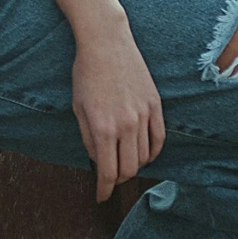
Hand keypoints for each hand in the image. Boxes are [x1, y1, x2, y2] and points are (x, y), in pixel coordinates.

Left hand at [71, 20, 164, 202]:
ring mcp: (143, 115)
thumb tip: (98, 161)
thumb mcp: (78, 109)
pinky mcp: (155, 105)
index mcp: (102, 128)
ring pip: (144, 157)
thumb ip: (88, 139)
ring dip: (134, 166)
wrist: (106, 42)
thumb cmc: (86, 74)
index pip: (108, 172)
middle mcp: (125, 125)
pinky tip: (144, 154)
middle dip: (118, 180)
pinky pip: (158, 139)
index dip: (104, 189)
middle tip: (110, 180)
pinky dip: (152, 152)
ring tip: (124, 164)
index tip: (101, 196)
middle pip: (129, 169)